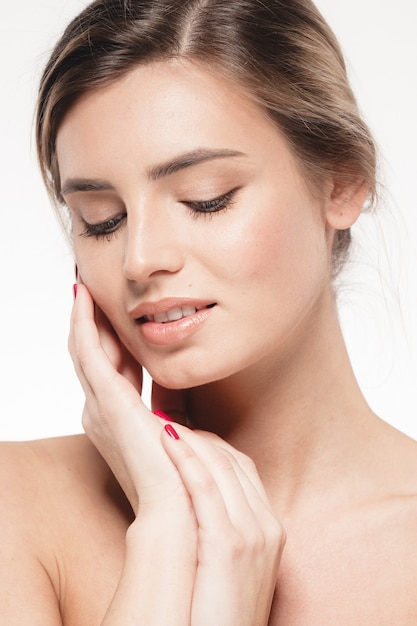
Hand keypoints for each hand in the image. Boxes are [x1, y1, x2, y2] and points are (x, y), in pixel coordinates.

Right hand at [69, 284, 188, 513]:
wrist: (184, 507)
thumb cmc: (188, 476)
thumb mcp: (181, 435)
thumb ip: (176, 413)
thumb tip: (178, 403)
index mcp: (120, 420)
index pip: (112, 368)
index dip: (110, 336)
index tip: (114, 307)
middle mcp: (102, 412)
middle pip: (95, 355)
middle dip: (95, 322)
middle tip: (91, 287)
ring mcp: (100, 407)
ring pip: (86, 350)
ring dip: (85, 317)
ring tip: (84, 286)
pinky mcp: (104, 402)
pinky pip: (87, 353)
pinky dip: (82, 324)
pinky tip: (83, 297)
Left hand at [161, 425, 284, 625]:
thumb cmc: (215, 613)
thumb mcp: (226, 564)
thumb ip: (218, 528)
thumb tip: (193, 500)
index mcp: (269, 528)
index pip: (241, 467)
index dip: (211, 445)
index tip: (183, 432)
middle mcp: (267, 525)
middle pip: (233, 460)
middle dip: (199, 436)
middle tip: (166, 418)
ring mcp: (254, 535)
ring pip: (220, 466)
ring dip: (190, 440)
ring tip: (160, 421)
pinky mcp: (230, 546)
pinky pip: (206, 488)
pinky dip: (186, 458)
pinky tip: (166, 440)